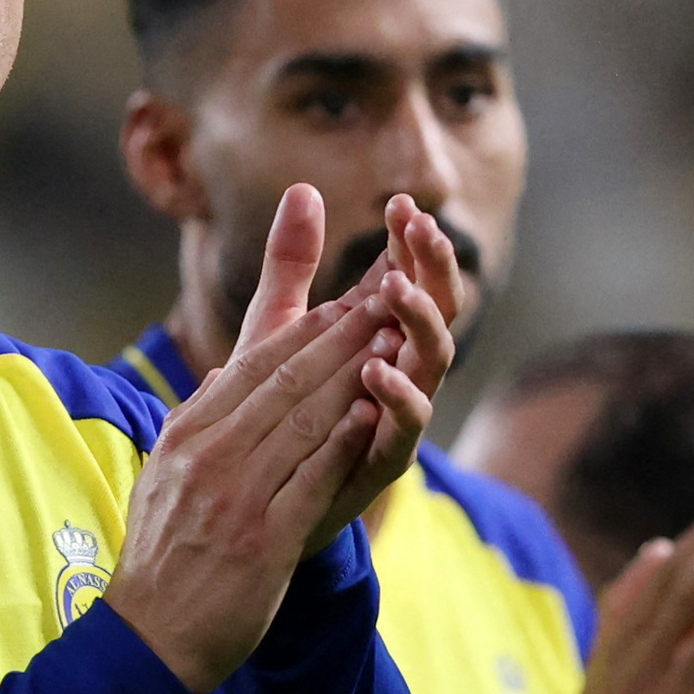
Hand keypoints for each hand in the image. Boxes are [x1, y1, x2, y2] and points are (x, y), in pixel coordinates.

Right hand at [108, 185, 420, 693]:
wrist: (149, 638)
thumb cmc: (162, 559)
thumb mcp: (162, 477)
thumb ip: (195, 422)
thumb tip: (224, 375)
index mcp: (186, 437)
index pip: (252, 367)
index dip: (305, 330)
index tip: (345, 300)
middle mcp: (208, 458)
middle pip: (284, 382)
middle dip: (340, 336)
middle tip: (384, 300)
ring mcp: (235, 497)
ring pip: (303, 420)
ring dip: (352, 375)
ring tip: (391, 341)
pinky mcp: (263, 540)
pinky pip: (310, 479)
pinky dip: (342, 443)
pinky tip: (373, 412)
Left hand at [303, 193, 461, 552]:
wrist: (255, 506)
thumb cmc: (274, 412)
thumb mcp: (274, 328)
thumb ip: (292, 264)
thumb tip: (304, 188)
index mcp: (379, 335)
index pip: (410, 276)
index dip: (410, 241)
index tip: (400, 204)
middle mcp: (399, 373)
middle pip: (437, 312)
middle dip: (432, 268)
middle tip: (420, 229)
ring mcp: (394, 418)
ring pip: (430, 366)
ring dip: (419, 324)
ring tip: (394, 290)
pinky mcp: (379, 463)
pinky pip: (403, 431)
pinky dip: (396, 400)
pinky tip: (376, 370)